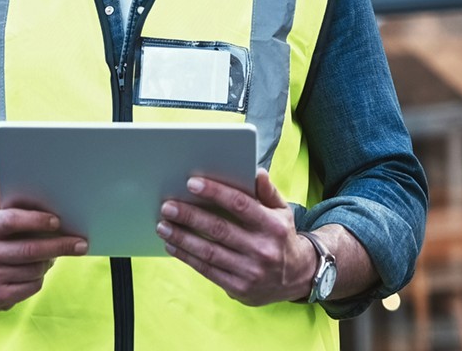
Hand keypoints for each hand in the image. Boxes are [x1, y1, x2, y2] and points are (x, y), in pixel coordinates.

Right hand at [0, 162, 87, 310]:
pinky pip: (30, 287)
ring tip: (54, 252)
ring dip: (49, 261)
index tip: (58, 220)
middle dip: (58, 245)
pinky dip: (39, 278)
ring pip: (33, 269)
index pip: (11, 220)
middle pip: (28, 249)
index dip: (36, 220)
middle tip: (80, 243)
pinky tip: (39, 269)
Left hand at [155, 169, 313, 305]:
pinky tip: (172, 245)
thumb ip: (268, 191)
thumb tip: (256, 171)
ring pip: (209, 252)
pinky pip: (208, 271)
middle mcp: (262, 249)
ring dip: (182, 238)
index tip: (191, 183)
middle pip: (219, 229)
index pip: (240, 204)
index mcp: (272, 225)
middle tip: (167, 205)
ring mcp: (250, 272)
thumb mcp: (282, 210)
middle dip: (189, 216)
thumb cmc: (281, 235)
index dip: (215, 192)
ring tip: (162, 225)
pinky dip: (187, 257)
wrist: (298, 277)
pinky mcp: (239, 289)